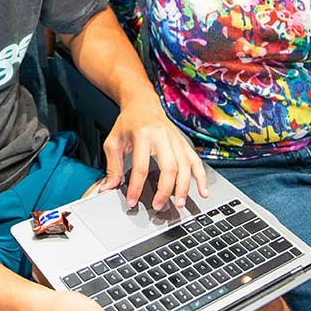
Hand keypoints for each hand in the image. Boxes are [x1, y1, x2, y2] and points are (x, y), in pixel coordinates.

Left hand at [101, 95, 207, 210]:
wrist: (142, 104)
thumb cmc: (127, 123)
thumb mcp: (113, 142)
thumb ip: (112, 166)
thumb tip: (107, 188)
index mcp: (142, 135)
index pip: (141, 167)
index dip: (136, 187)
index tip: (133, 201)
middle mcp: (162, 136)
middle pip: (168, 168)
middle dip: (164, 190)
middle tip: (158, 206)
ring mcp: (175, 139)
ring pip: (185, 166)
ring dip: (183, 187)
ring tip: (178, 203)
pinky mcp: (183, 143)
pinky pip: (196, 161)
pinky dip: (201, 177)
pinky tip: (203, 192)